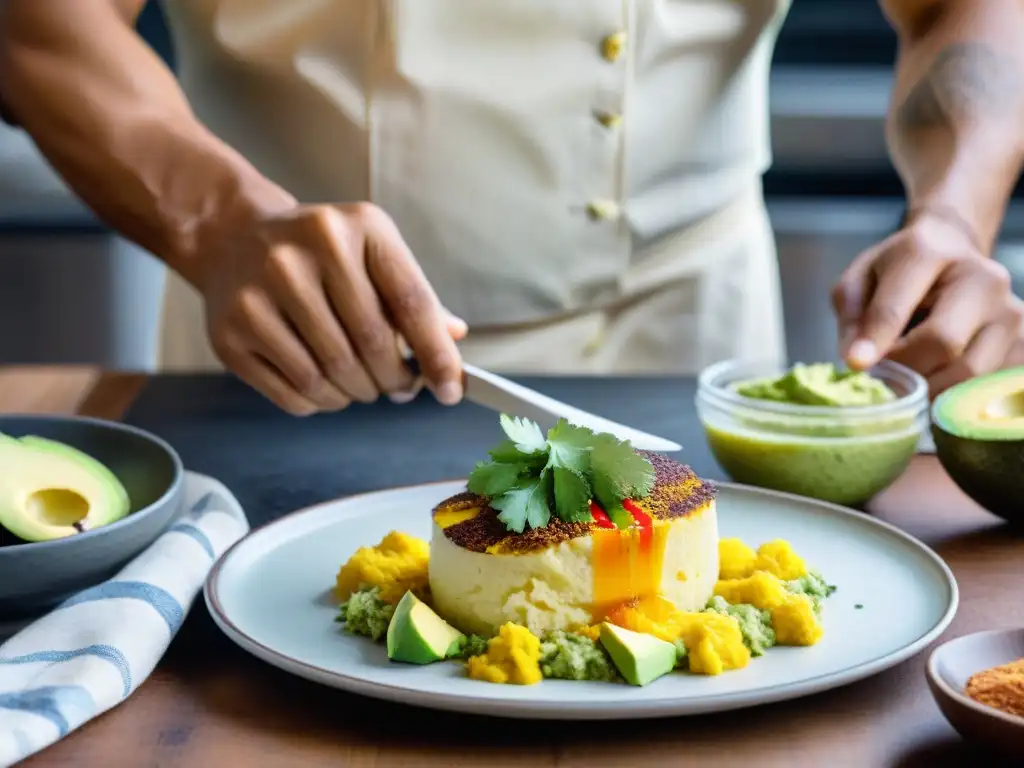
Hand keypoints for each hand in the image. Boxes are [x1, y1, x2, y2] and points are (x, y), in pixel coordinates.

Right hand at [196, 201, 466, 414]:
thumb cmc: (320, 253)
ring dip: (358, 393)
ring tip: (361, 385)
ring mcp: (262, 290)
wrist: (233, 238)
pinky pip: (294, 392)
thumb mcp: (373, 253)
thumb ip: (415, 298)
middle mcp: (308, 251)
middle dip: (394, 380)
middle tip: (399, 388)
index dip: (437, 355)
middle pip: (371, 344)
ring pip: (331, 375)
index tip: (451, 390)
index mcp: (360, 227)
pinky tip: (326, 387)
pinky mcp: (231, 331)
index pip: (411, 302)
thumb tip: (454, 338)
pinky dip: (321, 402)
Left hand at [831, 211, 1023, 395]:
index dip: (875, 342)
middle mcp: (982, 278)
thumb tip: (856, 359)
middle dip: (905, 369)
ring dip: (928, 386)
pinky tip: (936, 378)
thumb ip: (852, 314)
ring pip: (967, 372)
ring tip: (910, 376)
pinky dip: (954, 391)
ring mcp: (1010, 311)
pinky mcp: (1023, 341)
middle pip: (943, 344)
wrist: (953, 251)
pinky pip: (985, 384)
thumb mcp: (861, 278)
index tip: (855, 365)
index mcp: (929, 252)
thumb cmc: (899, 269)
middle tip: (884, 376)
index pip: (897, 308)